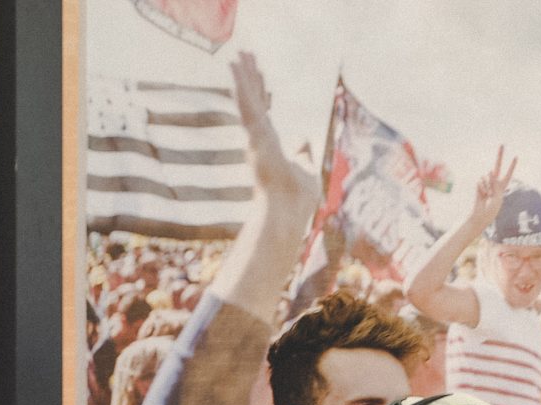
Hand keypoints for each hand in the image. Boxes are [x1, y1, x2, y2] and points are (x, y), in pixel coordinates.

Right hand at [230, 51, 315, 204]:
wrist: (287, 213)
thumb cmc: (297, 199)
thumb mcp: (306, 170)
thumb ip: (302, 153)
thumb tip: (303, 139)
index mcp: (271, 145)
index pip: (265, 113)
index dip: (262, 92)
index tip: (259, 74)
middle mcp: (261, 139)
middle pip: (255, 101)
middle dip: (250, 77)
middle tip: (244, 55)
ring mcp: (257, 137)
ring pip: (248, 99)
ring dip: (243, 76)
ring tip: (237, 55)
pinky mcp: (256, 136)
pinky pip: (247, 105)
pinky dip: (241, 85)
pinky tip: (235, 66)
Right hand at [470, 146, 517, 226]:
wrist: (481, 215)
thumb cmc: (491, 209)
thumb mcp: (496, 196)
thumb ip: (494, 182)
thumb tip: (490, 171)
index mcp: (503, 186)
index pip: (508, 174)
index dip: (512, 166)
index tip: (516, 157)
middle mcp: (495, 182)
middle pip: (498, 166)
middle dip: (500, 155)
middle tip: (502, 144)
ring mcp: (487, 183)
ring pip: (486, 177)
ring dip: (486, 186)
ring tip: (487, 196)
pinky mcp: (479, 185)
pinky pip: (480, 181)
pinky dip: (481, 187)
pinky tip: (482, 195)